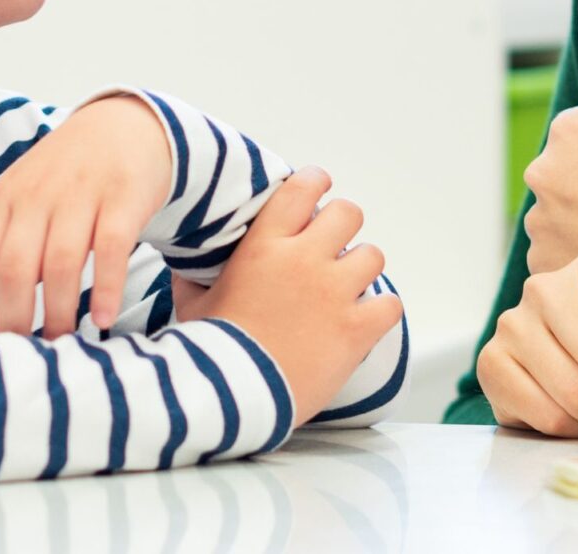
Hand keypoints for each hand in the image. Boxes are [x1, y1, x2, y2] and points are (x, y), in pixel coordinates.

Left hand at [0, 93, 171, 337]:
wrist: (125, 128)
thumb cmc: (68, 178)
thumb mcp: (28, 197)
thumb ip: (8, 243)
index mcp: (7, 197)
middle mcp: (39, 193)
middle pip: (15, 265)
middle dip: (16, 318)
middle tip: (24, 351)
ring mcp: (82, 193)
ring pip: (61, 262)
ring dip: (59, 311)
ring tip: (61, 340)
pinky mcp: (123, 198)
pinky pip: (112, 249)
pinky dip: (107, 287)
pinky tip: (104, 318)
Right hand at [199, 167, 403, 423]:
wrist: (232, 394)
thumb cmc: (209, 349)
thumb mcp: (192, 301)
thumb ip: (193, 274)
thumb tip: (187, 263)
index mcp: (264, 245)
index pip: (303, 187)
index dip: (316, 183)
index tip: (317, 193)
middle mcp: (303, 261)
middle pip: (348, 214)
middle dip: (342, 228)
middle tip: (331, 250)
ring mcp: (333, 294)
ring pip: (372, 255)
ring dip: (361, 270)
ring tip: (345, 289)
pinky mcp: (355, 329)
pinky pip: (390, 304)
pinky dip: (380, 311)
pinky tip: (362, 321)